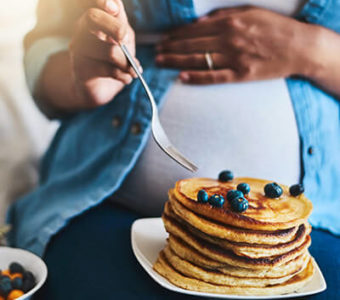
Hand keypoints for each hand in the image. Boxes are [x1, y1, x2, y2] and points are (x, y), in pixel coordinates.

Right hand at [69, 0, 139, 106]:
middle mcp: (82, 29)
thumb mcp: (123, 38)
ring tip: (133, 71)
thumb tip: (118, 14)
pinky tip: (127, 79)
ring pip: (108, 50)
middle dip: (115, 27)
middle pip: (93, 17)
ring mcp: (78, 48)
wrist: (100, 87)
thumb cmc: (113, 59)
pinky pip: (108, 70)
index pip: (94, 3)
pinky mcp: (80, 68)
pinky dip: (123, 76)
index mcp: (95, 18)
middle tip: (125, 39)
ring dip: (127, 63)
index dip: (103, 1)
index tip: (113, 8)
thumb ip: (122, 23)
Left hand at [156, 6, 315, 83]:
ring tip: (161, 62)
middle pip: (192, 44)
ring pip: (198, 59)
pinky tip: (181, 77)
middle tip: (156, 51)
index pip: (195, 29)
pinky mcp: (240, 74)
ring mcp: (234, 58)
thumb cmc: (275, 28)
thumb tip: (201, 21)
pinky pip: (213, 77)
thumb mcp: (250, 12)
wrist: (299, 47)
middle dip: (171, 47)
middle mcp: (228, 39)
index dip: (176, 35)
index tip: (163, 39)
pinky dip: (197, 77)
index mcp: (230, 22)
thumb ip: (224, 15)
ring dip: (176, 60)